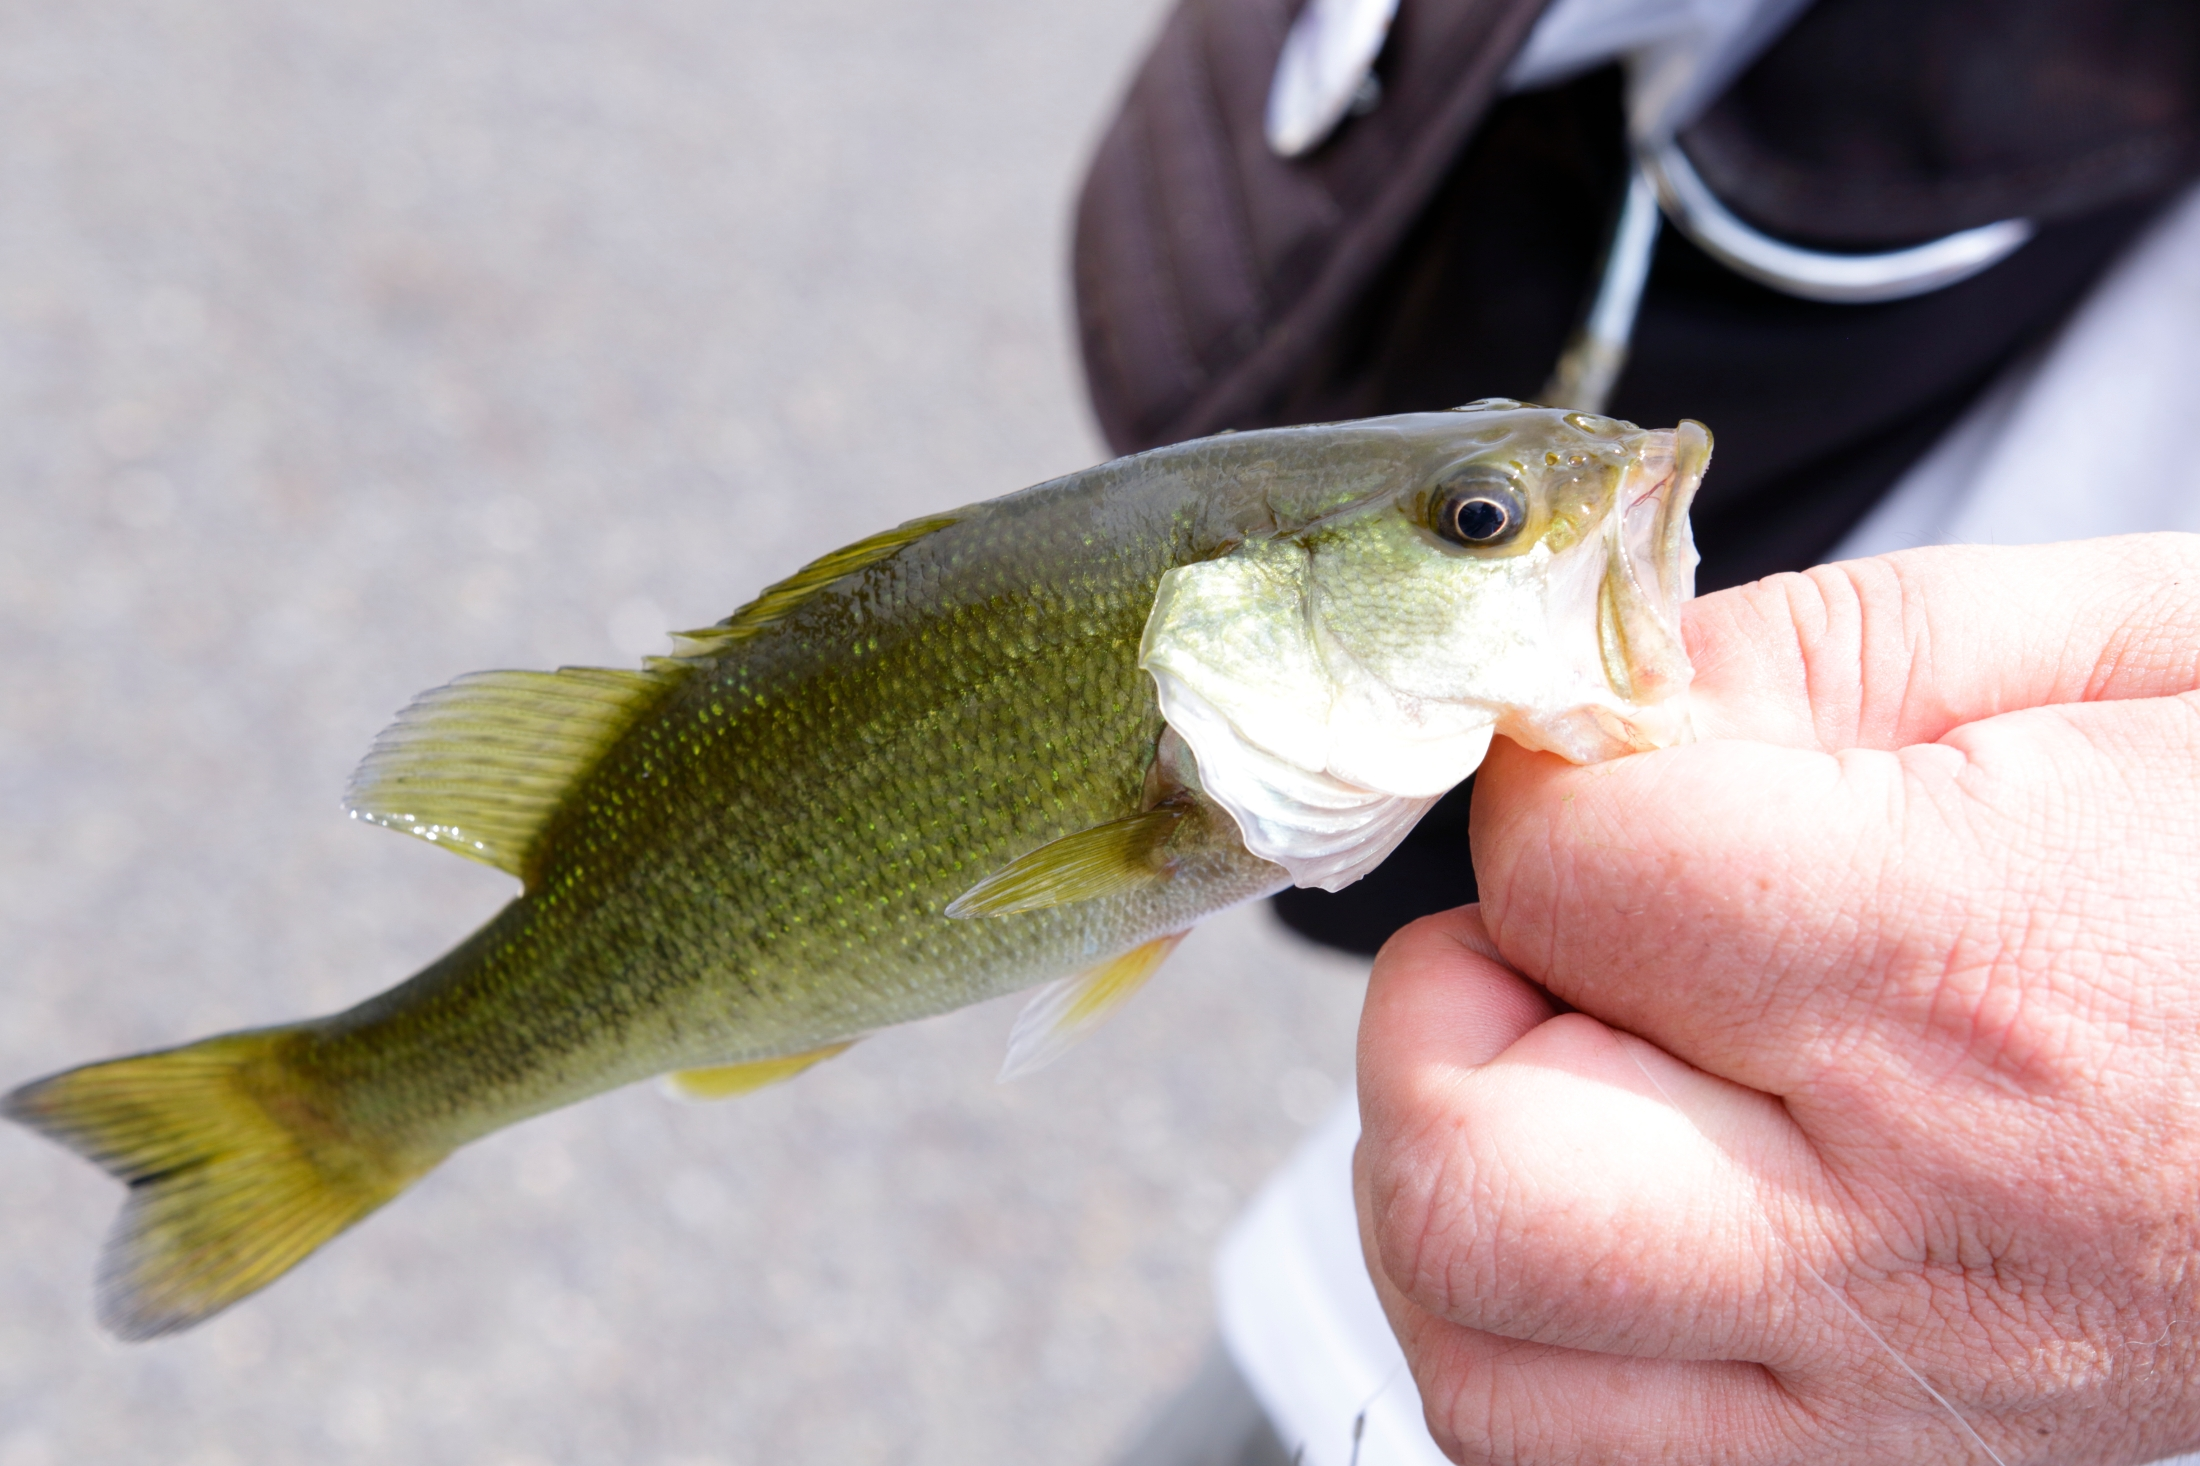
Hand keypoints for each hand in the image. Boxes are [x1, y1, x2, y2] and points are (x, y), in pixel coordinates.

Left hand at [1355, 535, 2199, 1464]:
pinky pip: (1570, 1456)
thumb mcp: (2138, 652)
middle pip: (1463, 1179)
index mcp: (1978, 970)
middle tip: (1557, 948)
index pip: (1569, 874)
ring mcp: (1892, 1401)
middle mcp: (1913, 1228)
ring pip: (1478, 1363)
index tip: (1605, 768)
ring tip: (1584, 1084)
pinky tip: (1625, 1210)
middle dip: (1441, 1021)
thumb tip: (1595, 701)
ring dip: (1460, 1186)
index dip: (1546, 783)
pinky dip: (1533, 1328)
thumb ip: (1822, 655)